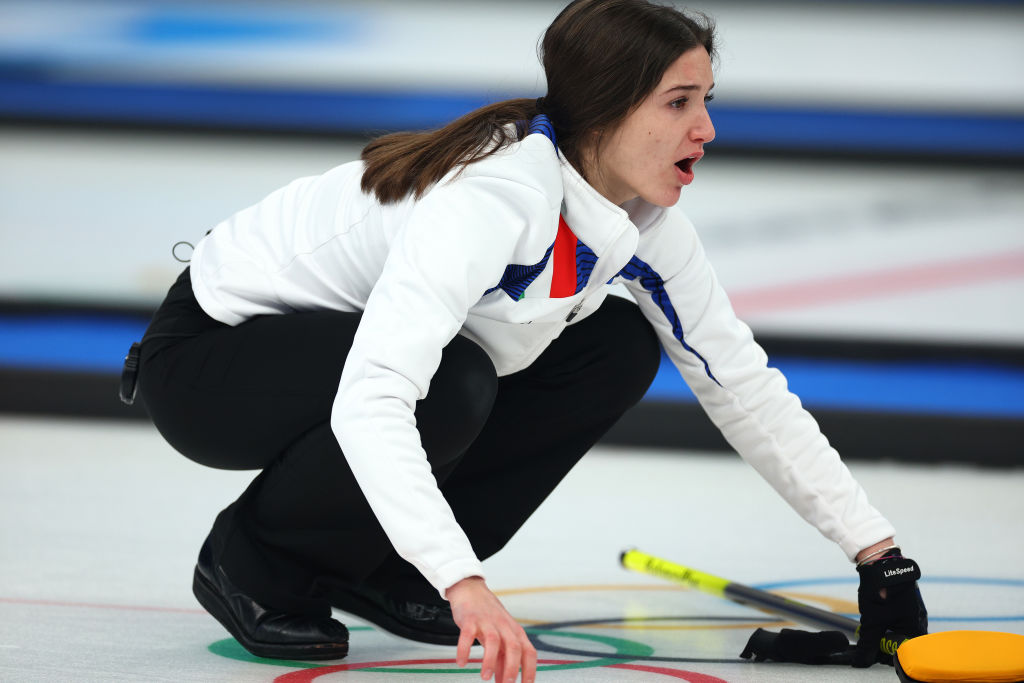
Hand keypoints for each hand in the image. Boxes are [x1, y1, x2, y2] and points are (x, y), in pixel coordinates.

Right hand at [447, 576, 536, 682]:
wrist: (471, 589)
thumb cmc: (488, 615)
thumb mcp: (500, 635)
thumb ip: (503, 658)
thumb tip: (504, 681)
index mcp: (515, 631)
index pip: (529, 652)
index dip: (530, 670)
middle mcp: (504, 626)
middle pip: (514, 647)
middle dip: (511, 668)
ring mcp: (487, 622)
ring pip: (493, 641)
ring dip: (490, 661)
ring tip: (485, 677)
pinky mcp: (470, 619)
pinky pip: (467, 635)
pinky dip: (464, 650)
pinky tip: (462, 662)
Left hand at [853, 549, 927, 667]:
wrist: (881, 561)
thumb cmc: (880, 589)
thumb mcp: (872, 620)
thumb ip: (869, 642)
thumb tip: (862, 661)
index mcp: (915, 626)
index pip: (907, 651)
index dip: (890, 653)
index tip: (877, 652)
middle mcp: (919, 618)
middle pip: (905, 640)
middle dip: (888, 641)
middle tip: (874, 639)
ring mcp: (914, 608)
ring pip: (901, 628)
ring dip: (888, 629)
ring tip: (876, 622)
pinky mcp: (907, 599)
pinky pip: (900, 616)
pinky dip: (889, 618)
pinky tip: (880, 612)